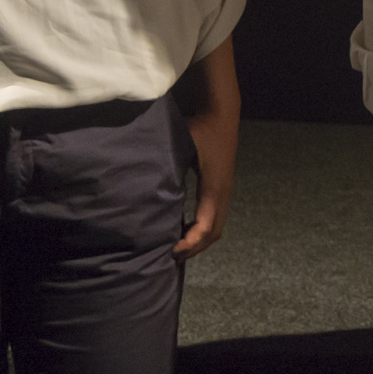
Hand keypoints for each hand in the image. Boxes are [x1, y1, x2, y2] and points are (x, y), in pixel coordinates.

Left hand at [175, 106, 236, 260]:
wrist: (222, 116)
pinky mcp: (223, 189)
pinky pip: (216, 217)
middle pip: (214, 233)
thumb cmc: (200, 128)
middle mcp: (223, 193)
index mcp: (213, 187)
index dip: (189, 243)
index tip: (171, 251)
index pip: (205, 226)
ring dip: (200, 241)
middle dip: (194, 249)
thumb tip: (147, 186)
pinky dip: (203, 230)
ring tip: (178, 248)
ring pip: (218, 227)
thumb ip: (168, 165)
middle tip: (171, 257)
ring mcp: (225, 192)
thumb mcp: (182, 144)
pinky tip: (185, 229)